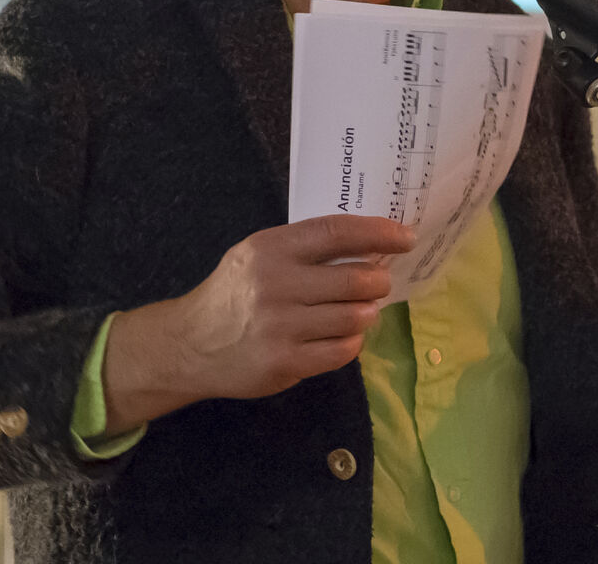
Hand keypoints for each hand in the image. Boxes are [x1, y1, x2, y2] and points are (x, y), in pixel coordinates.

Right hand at [102, 215, 414, 431]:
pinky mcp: (284, 363)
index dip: (378, 233)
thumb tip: (371, 246)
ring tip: (359, 310)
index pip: (336, 233)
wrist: (192, 344)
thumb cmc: (235, 292)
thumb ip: (306, 248)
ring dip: (365, 314)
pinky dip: (351, 342)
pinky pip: (342, 351)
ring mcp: (280, 327)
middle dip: (378, 281)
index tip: (405, 238)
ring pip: (353, 318)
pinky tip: (341, 335)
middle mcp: (275, 285)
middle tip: (380, 283)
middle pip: (354, 280)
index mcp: (271, 249)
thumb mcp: (259, 254)